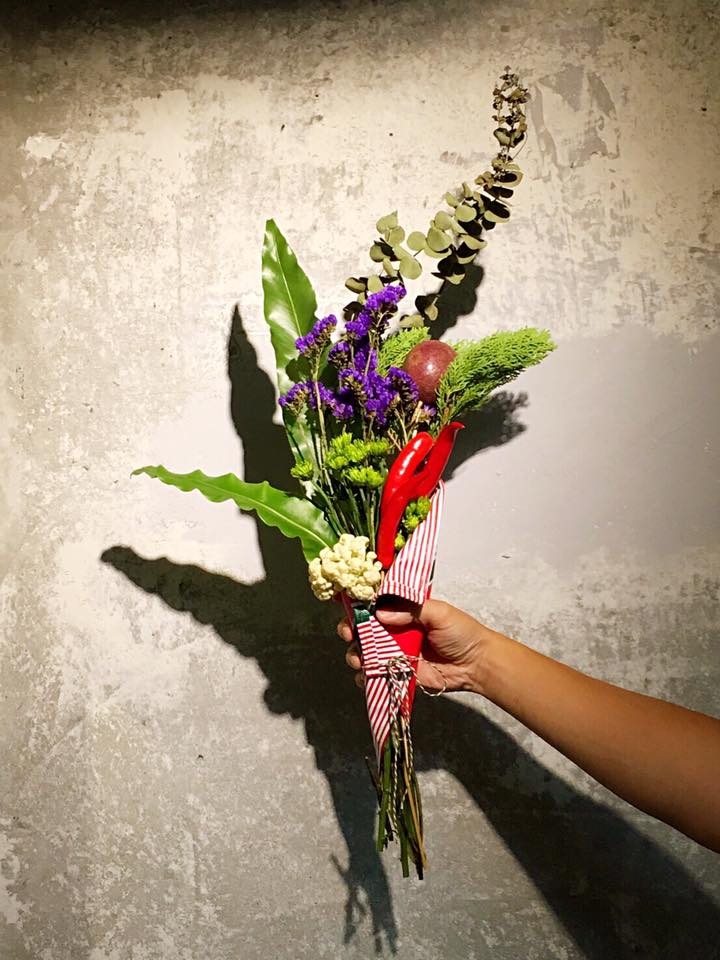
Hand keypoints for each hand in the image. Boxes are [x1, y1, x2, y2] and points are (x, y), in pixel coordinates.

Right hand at [337, 598, 497, 692]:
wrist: (476, 664)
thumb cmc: (462, 632)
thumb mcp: (438, 612)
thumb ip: (410, 609)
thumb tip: (381, 613)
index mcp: (404, 611)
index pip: (375, 604)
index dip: (359, 606)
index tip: (349, 608)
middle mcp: (395, 631)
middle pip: (363, 629)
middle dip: (350, 630)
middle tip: (349, 633)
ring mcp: (394, 652)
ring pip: (365, 652)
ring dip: (356, 655)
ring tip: (359, 659)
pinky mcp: (398, 673)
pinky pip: (375, 675)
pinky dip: (366, 678)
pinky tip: (366, 677)